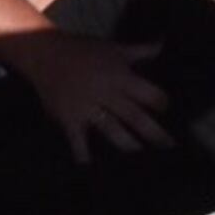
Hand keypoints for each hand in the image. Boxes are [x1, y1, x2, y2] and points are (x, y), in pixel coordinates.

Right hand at [0, 27, 169, 161]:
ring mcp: (87, 107)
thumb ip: (141, 51)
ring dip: (128, 145)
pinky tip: (91, 169)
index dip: (161, 103)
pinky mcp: (69, 118)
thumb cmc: (82, 50)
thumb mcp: (114, 48)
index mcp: (119, 76)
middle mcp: (106, 93)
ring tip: (143, 160)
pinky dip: (84, 155)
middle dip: (154, 133)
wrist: (45, 53)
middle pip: (135, 116)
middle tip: (170, 147)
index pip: (148, 93)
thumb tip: (164, 44)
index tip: (167, 112)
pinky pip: (78, 140)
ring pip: (113, 130)